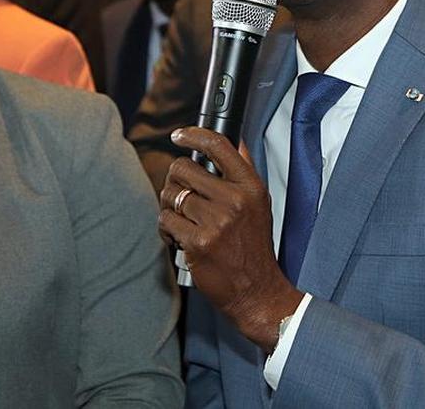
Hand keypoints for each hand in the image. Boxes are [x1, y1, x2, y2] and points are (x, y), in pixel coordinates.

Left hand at [159, 126, 303, 351]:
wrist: (256, 290)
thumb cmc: (254, 246)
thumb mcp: (258, 204)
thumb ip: (244, 172)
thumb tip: (234, 141)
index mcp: (250, 187)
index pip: (219, 146)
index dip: (193, 135)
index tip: (179, 135)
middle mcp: (234, 200)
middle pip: (183, 168)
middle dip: (175, 181)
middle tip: (181, 195)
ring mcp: (215, 221)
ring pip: (170, 195)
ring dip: (169, 206)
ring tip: (182, 219)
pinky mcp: (197, 242)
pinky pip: (166, 221)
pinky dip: (167, 229)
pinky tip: (179, 237)